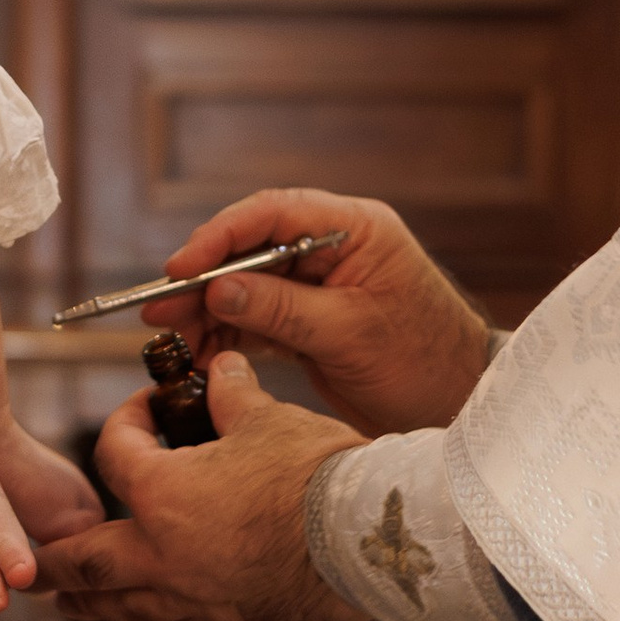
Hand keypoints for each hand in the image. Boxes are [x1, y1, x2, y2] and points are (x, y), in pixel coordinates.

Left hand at [33, 351, 365, 620]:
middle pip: (88, 565)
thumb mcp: (267, 419)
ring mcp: (195, 596)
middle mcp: (163, 555)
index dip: (126, 422)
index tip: (145, 410)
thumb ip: (232, 394)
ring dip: (96, 603)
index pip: (115, 455)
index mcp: (161, 495)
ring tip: (75, 605)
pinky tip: (159, 612)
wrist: (367, 540)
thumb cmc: (315, 473)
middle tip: (30, 571)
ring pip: (128, 606)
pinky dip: (158, 614)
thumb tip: (223, 366)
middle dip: (54, 568)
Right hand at [143, 188, 492, 438]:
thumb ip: (282, 308)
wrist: (460, 405)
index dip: (221, 236)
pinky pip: (258, 318)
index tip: (181, 267)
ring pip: (248, 286)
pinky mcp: (312, 321)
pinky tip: (198, 354)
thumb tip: (219, 288)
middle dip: (203, 279)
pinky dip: (228, 336)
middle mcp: (333, 249)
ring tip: (170, 338)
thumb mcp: (350, 334)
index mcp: (354, 230)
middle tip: (159, 308)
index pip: (274, 214)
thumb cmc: (425, 361)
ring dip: (208, 312)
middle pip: (252, 249)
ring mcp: (321, 285)